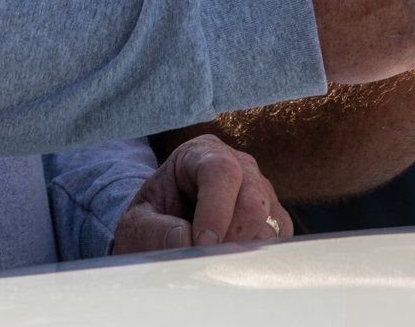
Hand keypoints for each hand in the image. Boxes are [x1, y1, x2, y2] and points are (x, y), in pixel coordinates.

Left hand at [111, 134, 290, 253]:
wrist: (166, 223)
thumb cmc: (153, 217)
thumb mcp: (136, 223)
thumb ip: (152, 230)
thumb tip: (185, 239)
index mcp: (201, 153)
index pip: (220, 172)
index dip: (215, 210)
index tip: (202, 244)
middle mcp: (239, 166)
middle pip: (253, 200)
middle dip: (230, 238)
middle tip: (205, 259)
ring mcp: (261, 190)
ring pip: (269, 224)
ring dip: (242, 251)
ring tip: (212, 261)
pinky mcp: (274, 218)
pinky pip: (278, 240)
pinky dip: (257, 257)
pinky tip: (230, 260)